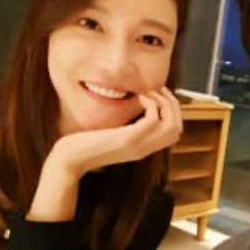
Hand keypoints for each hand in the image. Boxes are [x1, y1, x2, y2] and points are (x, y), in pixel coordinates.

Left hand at [51, 86, 182, 177]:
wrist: (72, 159)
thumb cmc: (87, 146)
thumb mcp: (114, 137)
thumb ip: (128, 128)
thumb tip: (136, 109)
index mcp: (144, 148)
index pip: (175, 132)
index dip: (174, 112)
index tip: (161, 96)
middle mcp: (146, 148)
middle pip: (178, 128)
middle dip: (173, 105)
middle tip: (159, 90)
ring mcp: (139, 145)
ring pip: (172, 125)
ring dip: (165, 103)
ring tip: (150, 93)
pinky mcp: (128, 139)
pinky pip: (153, 119)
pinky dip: (151, 103)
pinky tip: (139, 97)